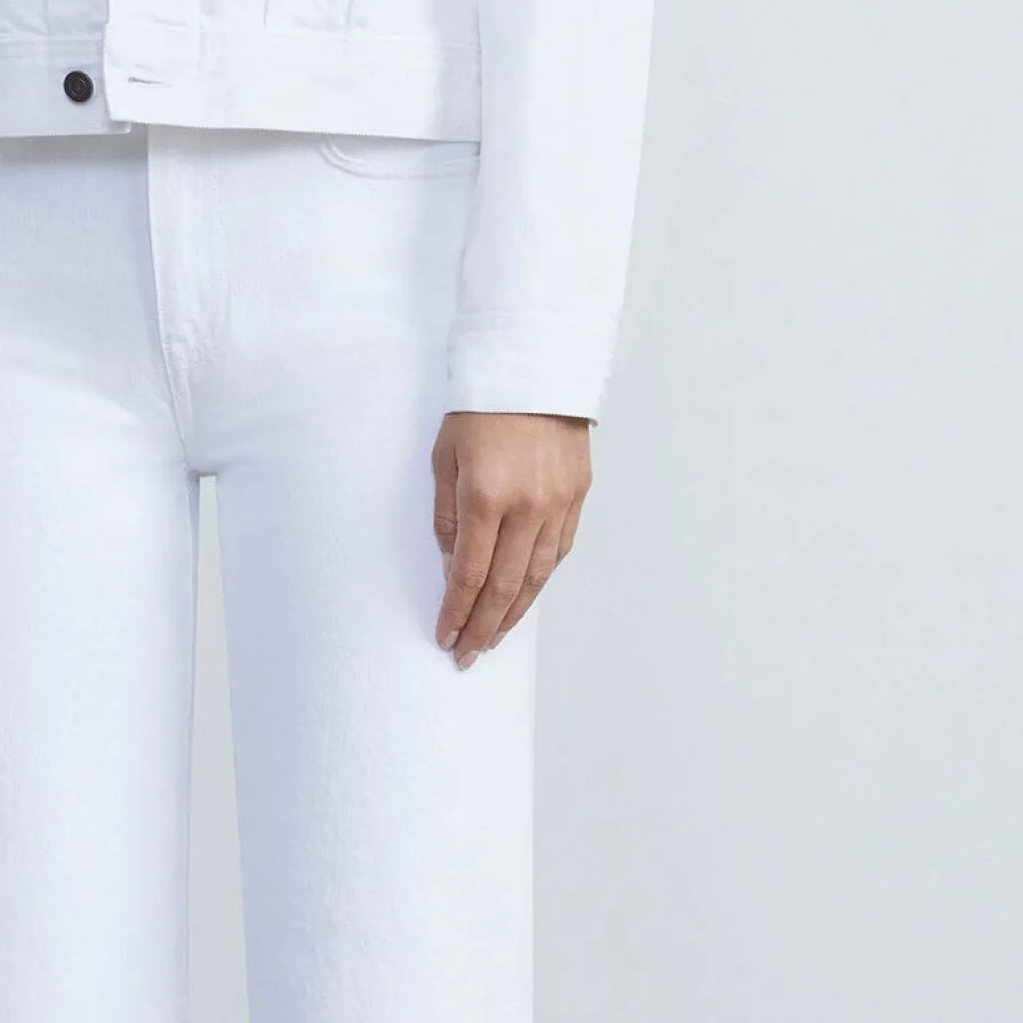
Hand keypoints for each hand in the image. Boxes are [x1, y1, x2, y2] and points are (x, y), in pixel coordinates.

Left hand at [433, 410, 592, 665]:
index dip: (457, 612)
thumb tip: (453, 566)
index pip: (469, 574)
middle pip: (504, 587)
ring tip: (495, 637)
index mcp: (486, 496)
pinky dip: (539, 581)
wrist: (535, 367)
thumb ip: (447, 516)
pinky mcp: (577, 496)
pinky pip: (558, 552)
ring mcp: (558, 504)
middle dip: (484, 627)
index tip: (446, 636)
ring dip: (514, 613)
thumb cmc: (481, 408)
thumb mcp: (445, 457)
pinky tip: (523, 597)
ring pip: (537, 577)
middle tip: (468, 654)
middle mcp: (527, 507)